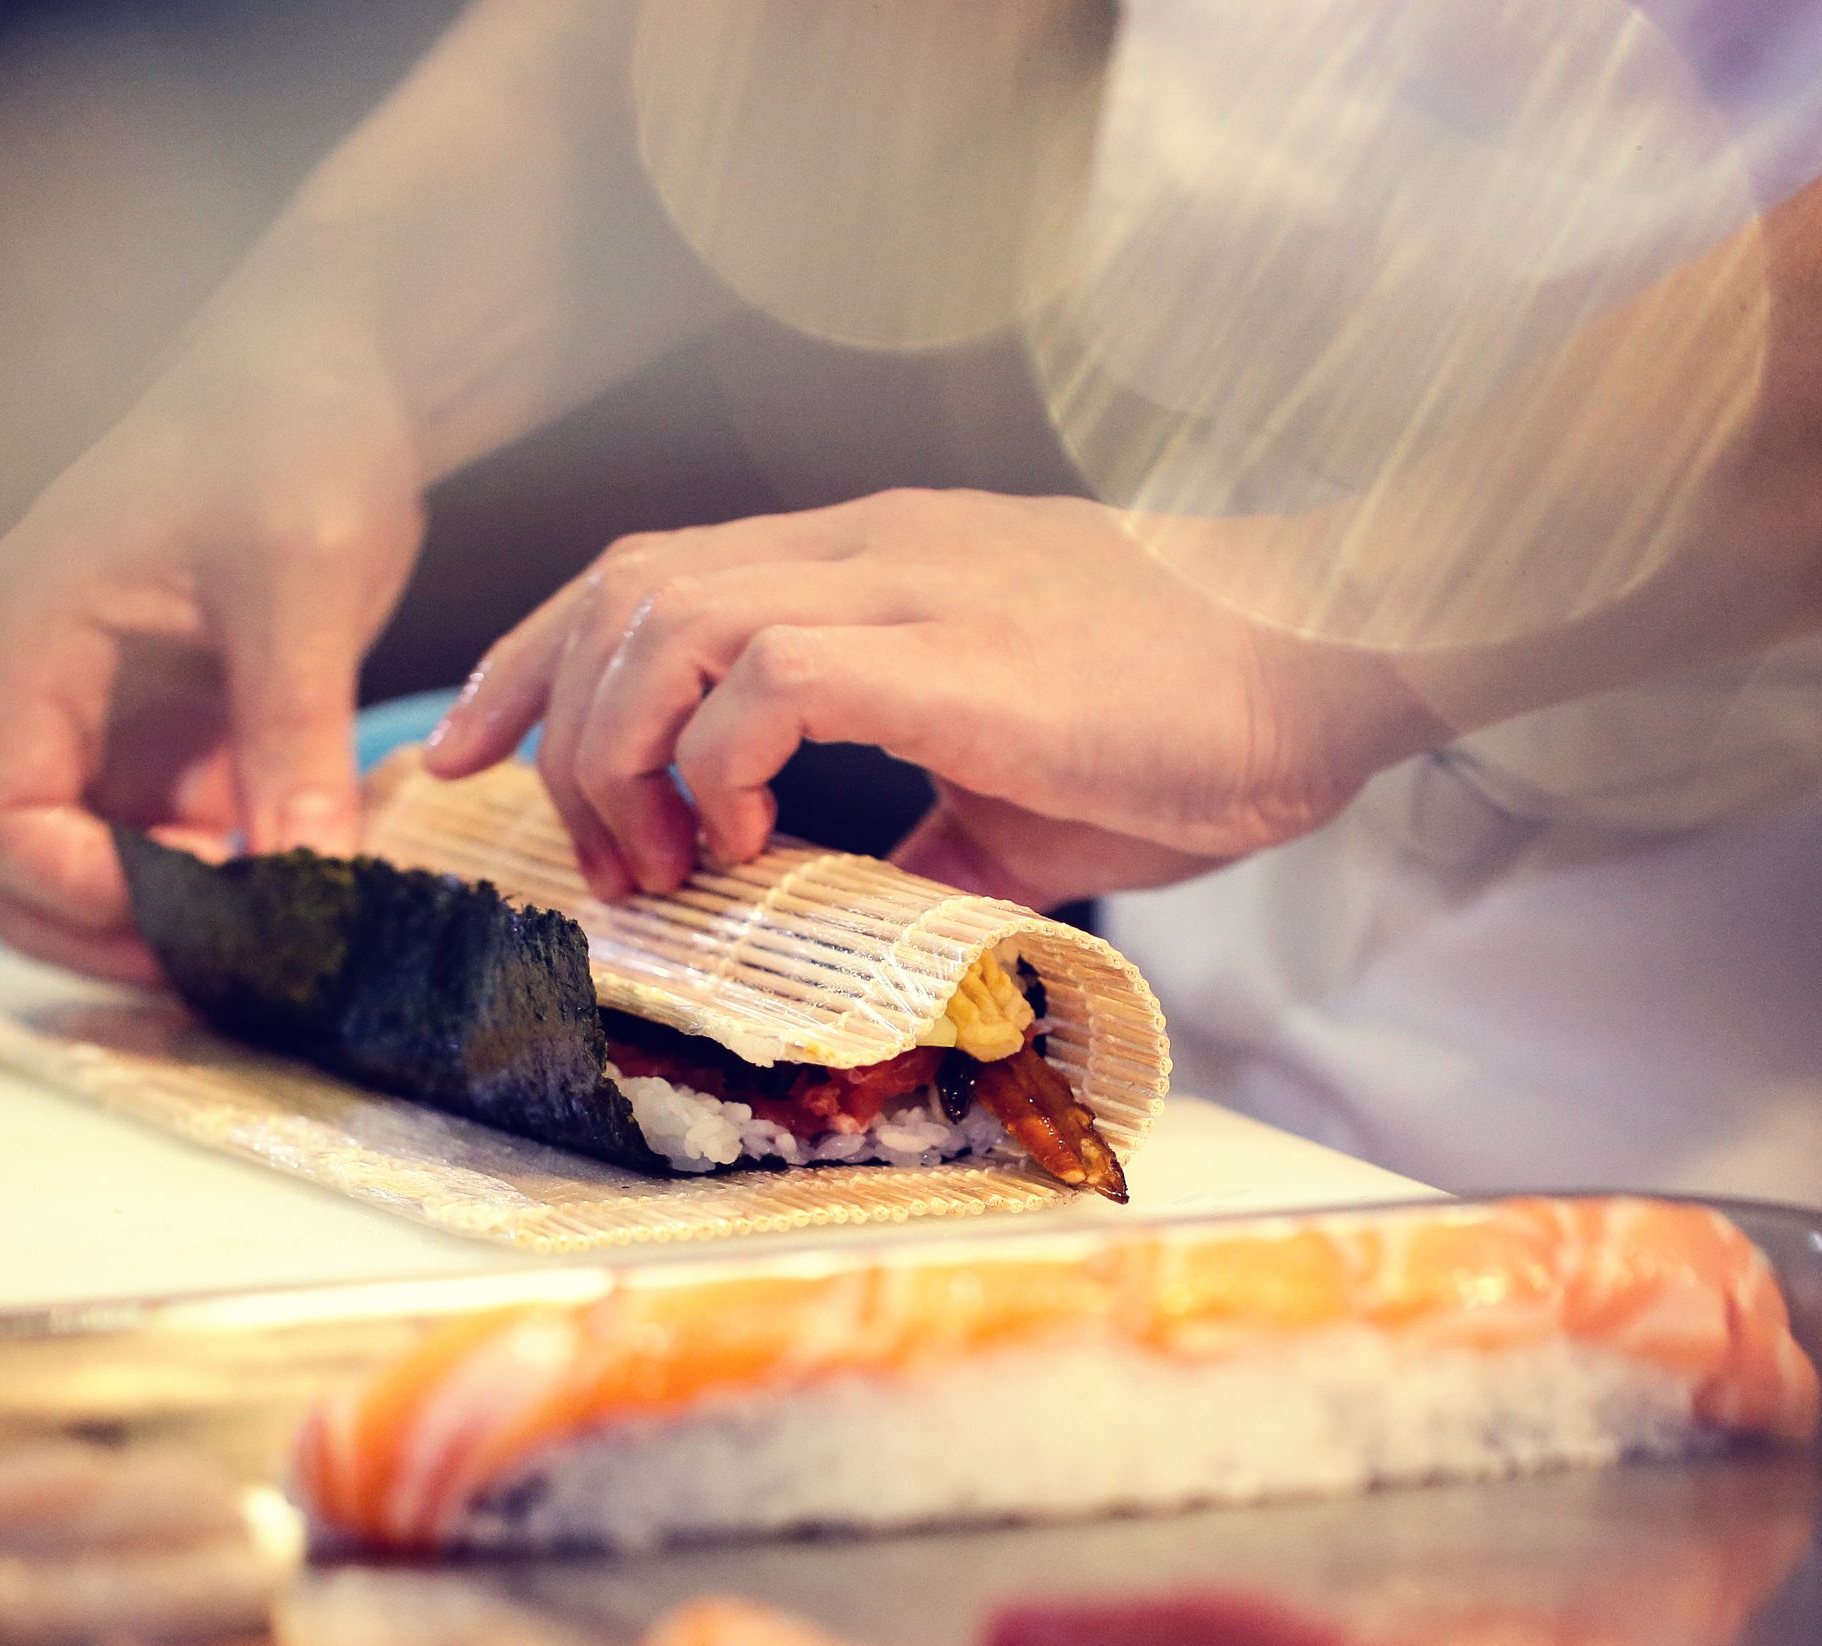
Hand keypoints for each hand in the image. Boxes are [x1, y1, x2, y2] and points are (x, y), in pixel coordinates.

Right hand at [0, 327, 425, 982]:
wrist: (334, 370)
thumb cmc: (293, 433)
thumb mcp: (301, 582)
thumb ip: (292, 732)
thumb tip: (310, 880)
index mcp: (25, 639)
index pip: (0, 820)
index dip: (85, 895)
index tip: (201, 927)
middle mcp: (40, 688)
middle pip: (21, 869)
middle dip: (112, 935)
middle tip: (239, 976)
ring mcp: (101, 716)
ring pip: (92, 869)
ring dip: (166, 925)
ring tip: (277, 950)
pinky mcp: (171, 730)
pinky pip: (166, 841)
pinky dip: (217, 888)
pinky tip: (299, 903)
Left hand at [420, 488, 1446, 905]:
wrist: (1345, 651)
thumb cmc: (1201, 719)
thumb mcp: (1022, 788)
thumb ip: (924, 831)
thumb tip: (863, 921)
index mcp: (876, 563)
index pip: (653, 566)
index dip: (537, 654)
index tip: (476, 749)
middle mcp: (870, 548)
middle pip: (624, 578)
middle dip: (541, 712)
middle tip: (564, 846)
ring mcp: (910, 588)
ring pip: (670, 615)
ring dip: (623, 750)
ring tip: (660, 863)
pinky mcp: (956, 653)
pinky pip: (768, 679)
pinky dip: (718, 766)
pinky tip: (746, 840)